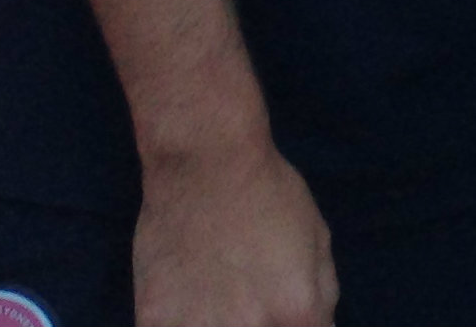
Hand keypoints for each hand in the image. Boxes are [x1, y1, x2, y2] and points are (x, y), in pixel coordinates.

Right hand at [133, 138, 336, 326]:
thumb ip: (323, 296)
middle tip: (248, 298)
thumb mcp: (319, 241)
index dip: (297, 325)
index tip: (284, 312)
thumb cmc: (270, 195)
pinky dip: (181, 324)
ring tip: (217, 297)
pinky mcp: (152, 322)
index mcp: (297, 313)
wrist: (206, 165)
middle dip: (261, 324)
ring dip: (219, 325)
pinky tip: (187, 304)